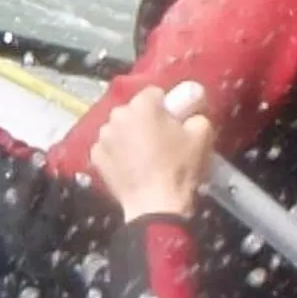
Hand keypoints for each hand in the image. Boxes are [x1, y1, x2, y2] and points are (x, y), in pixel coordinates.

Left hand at [91, 83, 213, 220]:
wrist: (155, 204)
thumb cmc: (179, 168)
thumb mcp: (201, 136)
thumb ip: (196, 115)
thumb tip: (190, 114)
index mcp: (142, 105)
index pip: (154, 93)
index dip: (166, 106)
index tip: (173, 121)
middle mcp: (117, 115)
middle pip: (133, 110)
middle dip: (145, 120)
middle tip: (160, 139)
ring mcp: (102, 136)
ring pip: (119, 128)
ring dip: (128, 135)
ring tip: (143, 155)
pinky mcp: (95, 156)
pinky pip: (109, 147)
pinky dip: (117, 153)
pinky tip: (130, 166)